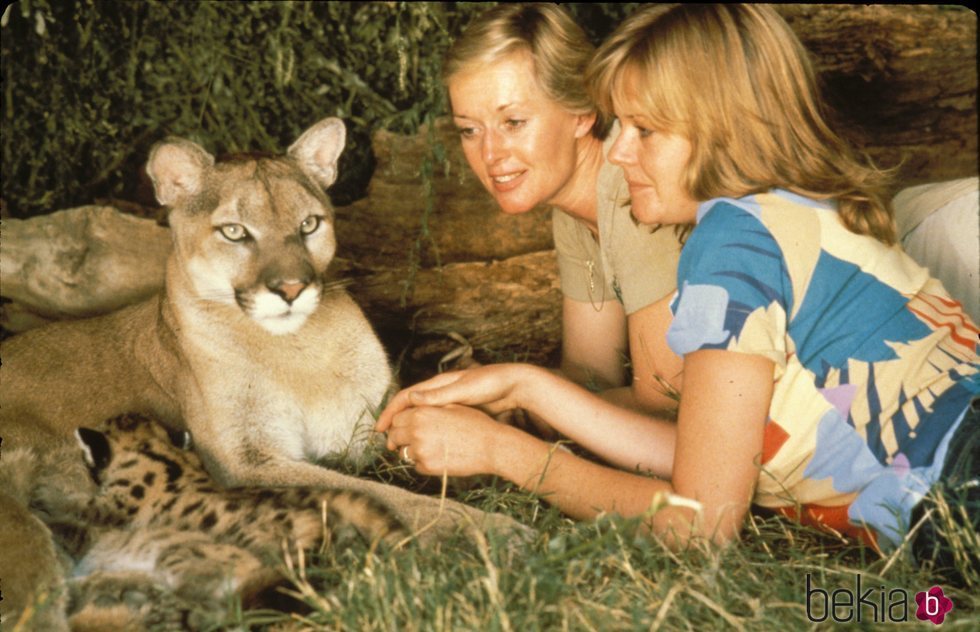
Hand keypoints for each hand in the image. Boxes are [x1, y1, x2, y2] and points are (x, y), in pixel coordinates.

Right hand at [375, 363, 535, 433]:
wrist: (513, 385)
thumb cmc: (489, 384)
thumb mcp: (463, 390)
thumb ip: (438, 394)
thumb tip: (412, 397)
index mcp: (438, 384)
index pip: (406, 397)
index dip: (391, 412)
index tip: (381, 428)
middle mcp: (440, 392)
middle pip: (410, 408)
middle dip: (396, 424)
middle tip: (387, 443)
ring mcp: (448, 402)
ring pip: (420, 417)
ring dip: (408, 430)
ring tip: (401, 446)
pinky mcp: (457, 412)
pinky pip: (434, 422)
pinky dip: (424, 433)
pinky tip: (422, 445)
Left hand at [384, 404, 508, 476]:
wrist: (490, 446)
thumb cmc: (474, 423)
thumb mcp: (450, 406)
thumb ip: (428, 406)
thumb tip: (413, 406)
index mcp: (421, 412)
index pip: (396, 419)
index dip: (399, 423)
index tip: (404, 428)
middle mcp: (416, 430)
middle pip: (394, 436)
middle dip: (400, 438)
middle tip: (409, 440)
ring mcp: (420, 450)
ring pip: (403, 452)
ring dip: (411, 451)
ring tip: (427, 449)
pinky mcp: (427, 467)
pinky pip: (415, 466)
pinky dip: (422, 463)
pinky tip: (437, 457)